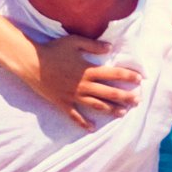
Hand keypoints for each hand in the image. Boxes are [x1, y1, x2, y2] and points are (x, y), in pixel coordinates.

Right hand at [21, 35, 142, 126]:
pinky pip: (75, 116)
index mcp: (88, 70)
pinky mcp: (63, 103)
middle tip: (137, 101)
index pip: (113, 73)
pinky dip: (83, 123)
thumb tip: (110, 47)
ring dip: (111, 110)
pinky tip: (92, 129)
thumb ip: (93, 45)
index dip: (128, 76)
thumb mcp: (74, 42)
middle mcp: (84, 85)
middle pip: (109, 92)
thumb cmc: (53, 50)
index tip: (140, 79)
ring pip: (96, 105)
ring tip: (123, 113)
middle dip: (125, 97)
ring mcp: (73, 96)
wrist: (32, 63)